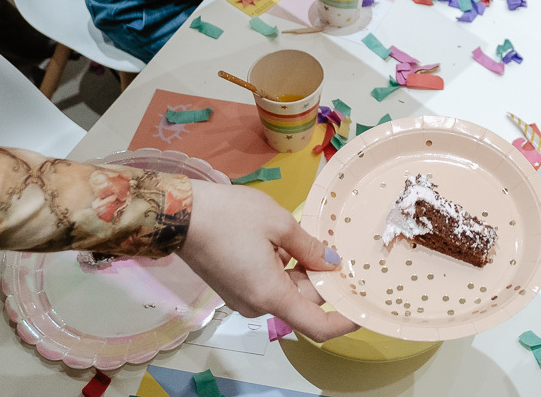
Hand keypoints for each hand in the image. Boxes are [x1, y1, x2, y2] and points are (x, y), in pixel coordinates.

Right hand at [179, 180, 356, 341]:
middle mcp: (257, 305)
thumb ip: (310, 247)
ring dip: (300, 269)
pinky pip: (269, 284)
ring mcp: (243, 299)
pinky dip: (282, 267)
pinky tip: (282, 240)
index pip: (316, 326)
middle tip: (334, 247)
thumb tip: (331, 263)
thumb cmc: (230, 216)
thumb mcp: (279, 224)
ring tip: (301, 235)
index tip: (361, 309)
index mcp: (270, 294)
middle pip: (302, 302)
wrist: (179, 215)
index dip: (343, 322)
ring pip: (286, 291)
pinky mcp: (234, 288)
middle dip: (320, 278)